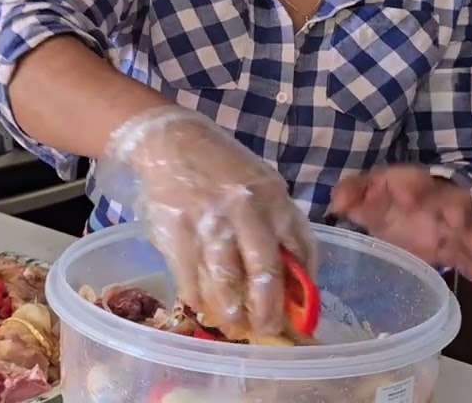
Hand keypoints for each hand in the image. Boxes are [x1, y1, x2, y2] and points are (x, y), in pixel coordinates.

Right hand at [105, 107, 314, 337]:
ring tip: (234, 324)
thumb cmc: (221, 167)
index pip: (299, 248)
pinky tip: (202, 304)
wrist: (169, 141)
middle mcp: (244, 208)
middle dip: (268, 311)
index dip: (301, 286)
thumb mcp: (261, 185)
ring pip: (226, 282)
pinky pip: (190, 277)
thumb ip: (277, 224)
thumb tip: (293, 276)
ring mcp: (208, 220)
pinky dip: (198, 298)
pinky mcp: (176, 230)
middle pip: (264, 273)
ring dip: (232, 312)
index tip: (298, 311)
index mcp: (273, 196)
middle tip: (266, 330)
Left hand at [330, 166, 471, 281]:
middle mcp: (435, 201)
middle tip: (454, 221)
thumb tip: (336, 204)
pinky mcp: (456, 245)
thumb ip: (351, 194)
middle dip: (453, 210)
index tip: (407, 198)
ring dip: (470, 239)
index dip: (411, 187)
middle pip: (450, 202)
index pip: (412, 180)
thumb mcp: (368, 191)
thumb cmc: (386, 198)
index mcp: (410, 183)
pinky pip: (469, 254)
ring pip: (466, 228)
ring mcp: (449, 223)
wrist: (416, 204)